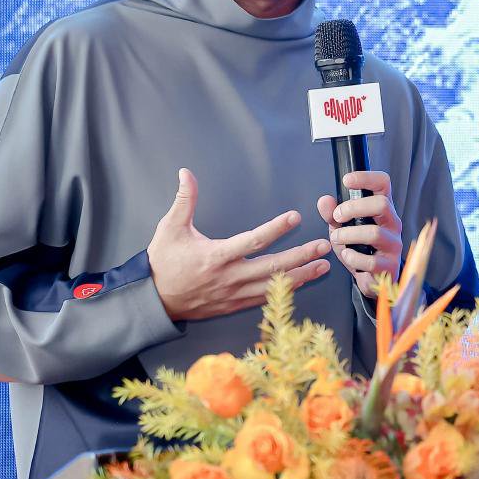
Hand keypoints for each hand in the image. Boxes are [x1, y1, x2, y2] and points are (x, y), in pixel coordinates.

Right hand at [148, 168, 331, 321]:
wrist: (154, 299)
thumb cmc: (163, 262)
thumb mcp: (169, 228)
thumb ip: (184, 200)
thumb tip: (186, 173)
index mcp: (216, 256)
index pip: (253, 241)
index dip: (276, 229)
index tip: (295, 217)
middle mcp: (230, 277)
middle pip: (273, 266)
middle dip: (301, 256)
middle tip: (324, 246)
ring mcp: (234, 294)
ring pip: (274, 285)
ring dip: (301, 275)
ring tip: (324, 266)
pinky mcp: (234, 305)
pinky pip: (265, 298)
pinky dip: (286, 291)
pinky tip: (302, 282)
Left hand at [316, 170, 404, 302]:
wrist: (372, 277)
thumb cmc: (360, 247)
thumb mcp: (342, 227)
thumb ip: (332, 214)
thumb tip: (324, 201)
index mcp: (383, 209)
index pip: (383, 184)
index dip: (367, 178)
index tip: (347, 181)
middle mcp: (393, 223)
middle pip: (381, 204)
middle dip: (354, 208)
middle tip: (337, 217)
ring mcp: (394, 244)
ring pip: (375, 233)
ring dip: (349, 235)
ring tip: (337, 239)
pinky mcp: (390, 265)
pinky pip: (371, 260)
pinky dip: (353, 257)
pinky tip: (347, 256)